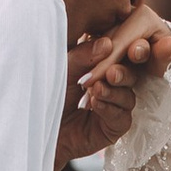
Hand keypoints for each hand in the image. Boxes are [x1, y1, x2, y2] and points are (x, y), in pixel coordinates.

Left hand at [57, 5, 170, 165]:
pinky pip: (122, 116)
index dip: (126, 49)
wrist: (39, 127)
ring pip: (128, 95)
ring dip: (113, 91)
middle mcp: (112, 83)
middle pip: (132, 73)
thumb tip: (107, 43)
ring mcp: (116, 105)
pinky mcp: (115, 127)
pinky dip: (109, 108)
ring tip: (96, 89)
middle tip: (111, 72)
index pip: (121, 53)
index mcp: (102, 64)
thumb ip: (84, 55)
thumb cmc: (48, 93)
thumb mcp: (64, 68)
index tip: (126, 46)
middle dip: (123, 71)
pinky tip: (95, 104)